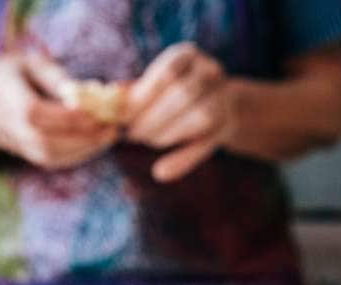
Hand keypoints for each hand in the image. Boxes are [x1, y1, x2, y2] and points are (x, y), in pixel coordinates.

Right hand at [0, 54, 118, 169]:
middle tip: (112, 128)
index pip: (33, 112)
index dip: (65, 117)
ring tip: (109, 136)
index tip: (95, 112)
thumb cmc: (16, 74)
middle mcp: (3, 122)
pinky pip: (49, 162)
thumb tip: (85, 96)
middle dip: (82, 136)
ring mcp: (11, 142)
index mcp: (3, 92)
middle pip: (42, 140)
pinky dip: (76, 156)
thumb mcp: (33, 63)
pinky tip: (95, 145)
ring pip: (47, 156)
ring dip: (83, 149)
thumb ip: (56, 78)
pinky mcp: (23, 154)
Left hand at [125, 43, 236, 181]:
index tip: (122, 115)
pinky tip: (161, 172)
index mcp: (188, 55)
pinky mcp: (227, 126)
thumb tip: (113, 93)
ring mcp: (224, 99)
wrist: (219, 102)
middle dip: (152, 118)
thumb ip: (136, 91)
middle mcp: (210, 72)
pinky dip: (181, 161)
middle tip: (131, 134)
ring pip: (199, 116)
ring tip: (147, 140)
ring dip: (166, 134)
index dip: (143, 96)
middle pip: (183, 94)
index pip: (167, 73)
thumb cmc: (174, 92)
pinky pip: (205, 145)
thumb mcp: (155, 85)